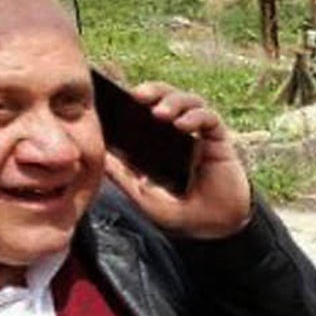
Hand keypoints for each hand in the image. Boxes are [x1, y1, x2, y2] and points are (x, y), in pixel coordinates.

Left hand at [101, 81, 253, 239]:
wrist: (214, 228)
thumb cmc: (179, 212)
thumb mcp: (143, 196)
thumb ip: (122, 177)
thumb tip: (98, 155)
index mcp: (155, 141)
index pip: (141, 109)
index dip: (129, 95)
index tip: (112, 86)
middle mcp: (176, 132)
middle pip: (164, 97)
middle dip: (152, 90)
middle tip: (137, 95)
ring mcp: (198, 134)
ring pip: (188, 101)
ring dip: (174, 101)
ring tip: (160, 113)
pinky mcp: (218, 140)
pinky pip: (209, 118)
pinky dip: (196, 116)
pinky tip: (184, 125)